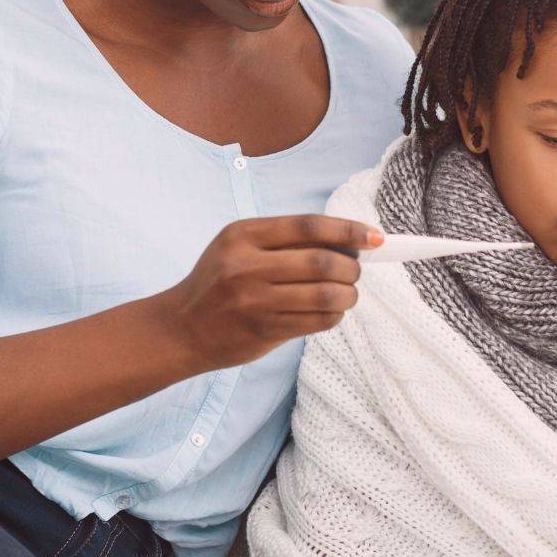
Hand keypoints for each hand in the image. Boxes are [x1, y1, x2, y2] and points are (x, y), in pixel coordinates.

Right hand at [154, 214, 381, 370]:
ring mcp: (254, 301)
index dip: (349, 230)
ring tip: (347, 293)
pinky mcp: (263, 330)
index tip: (375, 237)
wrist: (181, 328)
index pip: (309, 226)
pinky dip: (335, 315)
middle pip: (323, 262)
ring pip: (326, 295)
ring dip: (349, 295)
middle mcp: (246, 266)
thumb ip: (285, 240)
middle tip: (356, 271)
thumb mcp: (239, 247)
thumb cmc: (219, 282)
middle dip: (352, 267)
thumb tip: (350, 240)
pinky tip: (331, 311)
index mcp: (243, 235)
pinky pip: (317, 321)